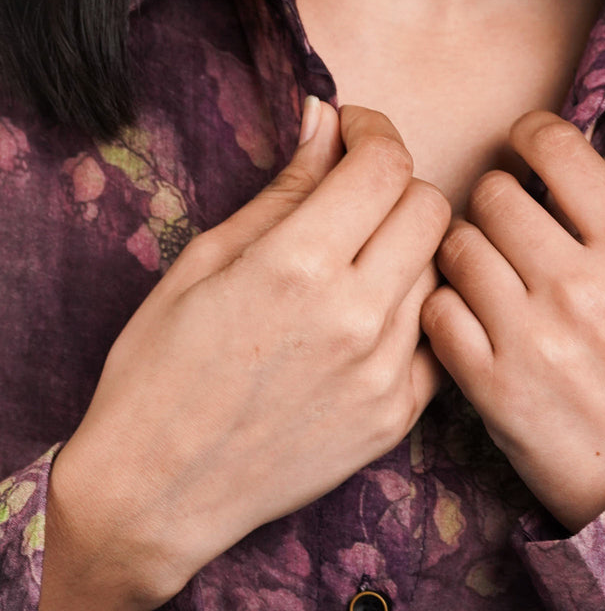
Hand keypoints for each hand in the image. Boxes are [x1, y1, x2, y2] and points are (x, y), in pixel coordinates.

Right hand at [52, 101, 448, 603]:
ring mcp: (385, 374)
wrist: (160, 490)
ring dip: (407, 252)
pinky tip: (367, 322)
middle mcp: (355, 318)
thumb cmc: (159, 372)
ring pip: (440, 273)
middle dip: (397, 186)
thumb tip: (323, 119)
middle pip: (431, 210)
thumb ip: (280, 191)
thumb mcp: (203, 263)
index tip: (351, 136)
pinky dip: (413, 317)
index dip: (372, 133)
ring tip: (355, 266)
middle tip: (355, 198)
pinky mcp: (397, 418)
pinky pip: (438, 339)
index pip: (386, 165)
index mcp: (298, 267)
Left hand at [420, 111, 604, 533]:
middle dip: (491, 205)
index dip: (528, 137)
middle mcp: (581, 283)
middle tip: (501, 232)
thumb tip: (547, 170)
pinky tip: (466, 322)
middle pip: (494, 195)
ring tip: (482, 279)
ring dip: (462, 256)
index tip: (521, 148)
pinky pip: (437, 312)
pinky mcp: (492, 385)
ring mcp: (533, 335)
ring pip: (457, 248)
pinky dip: (444, 310)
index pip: (557, 147)